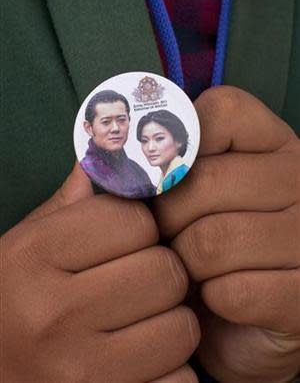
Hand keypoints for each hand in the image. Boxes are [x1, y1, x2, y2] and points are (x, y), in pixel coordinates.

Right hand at [2, 163, 199, 382]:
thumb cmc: (12, 301)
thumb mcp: (26, 245)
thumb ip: (70, 204)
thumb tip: (111, 157)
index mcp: (34, 256)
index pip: (135, 220)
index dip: (139, 228)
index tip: (127, 241)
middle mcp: (54, 313)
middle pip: (165, 272)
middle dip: (159, 274)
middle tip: (138, 284)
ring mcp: (80, 372)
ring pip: (181, 328)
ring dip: (170, 323)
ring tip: (139, 324)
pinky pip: (181, 380)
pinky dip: (170, 371)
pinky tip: (140, 363)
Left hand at [152, 86, 299, 381]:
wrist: (248, 312)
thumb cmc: (209, 242)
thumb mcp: (190, 194)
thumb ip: (150, 167)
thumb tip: (92, 156)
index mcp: (272, 144)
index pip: (222, 111)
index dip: (178, 145)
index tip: (162, 177)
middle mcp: (298, 179)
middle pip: (203, 182)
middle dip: (167, 218)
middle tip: (168, 235)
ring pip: (212, 241)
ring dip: (185, 264)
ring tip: (192, 269)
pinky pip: (232, 292)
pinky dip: (211, 300)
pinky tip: (216, 297)